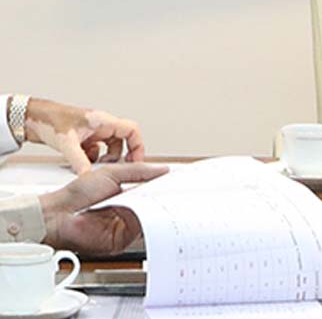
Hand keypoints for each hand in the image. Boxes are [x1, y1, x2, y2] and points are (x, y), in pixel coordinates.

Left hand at [25, 98, 144, 173]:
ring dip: (105, 159)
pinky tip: (82, 163)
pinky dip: (92, 159)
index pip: (132, 130)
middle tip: (116, 168)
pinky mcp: (84, 138)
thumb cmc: (50, 121)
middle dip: (120, 156)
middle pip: (122, 142)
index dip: (138, 146)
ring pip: (109, 147)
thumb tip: (89, 176)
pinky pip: (96, 150)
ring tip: (96, 167)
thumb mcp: (67, 143)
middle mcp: (101, 126)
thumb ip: (80, 161)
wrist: (31, 118)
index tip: (135, 161)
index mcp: (102, 121)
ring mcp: (93, 132)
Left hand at [39, 163, 167, 254]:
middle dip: (164, 197)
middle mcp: (127, 210)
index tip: (176, 180)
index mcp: (126, 193)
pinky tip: (147, 213)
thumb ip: (138, 171)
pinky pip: (139, 231)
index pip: (152, 190)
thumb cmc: (76, 194)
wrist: (58, 215)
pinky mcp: (121, 240)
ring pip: (149, 218)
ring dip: (156, 209)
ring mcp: (124, 226)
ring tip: (165, 199)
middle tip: (176, 190)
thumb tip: (162, 169)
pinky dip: (145, 223)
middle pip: (153, 205)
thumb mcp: (111, 173)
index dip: (163, 185)